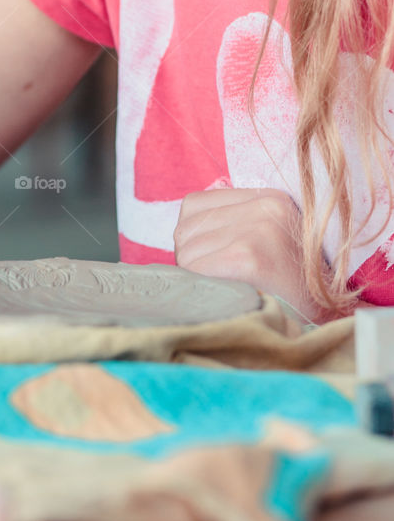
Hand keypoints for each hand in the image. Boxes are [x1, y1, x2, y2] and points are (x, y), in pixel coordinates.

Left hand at [173, 187, 332, 323]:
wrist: (334, 322)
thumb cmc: (295, 287)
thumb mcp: (272, 238)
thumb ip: (235, 223)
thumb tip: (186, 230)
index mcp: (270, 198)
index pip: (196, 206)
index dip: (196, 237)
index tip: (214, 259)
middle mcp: (265, 208)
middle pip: (187, 228)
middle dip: (193, 257)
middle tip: (219, 280)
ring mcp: (257, 231)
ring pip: (187, 249)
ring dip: (195, 275)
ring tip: (226, 289)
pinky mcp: (248, 257)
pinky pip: (194, 268)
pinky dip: (201, 286)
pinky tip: (226, 295)